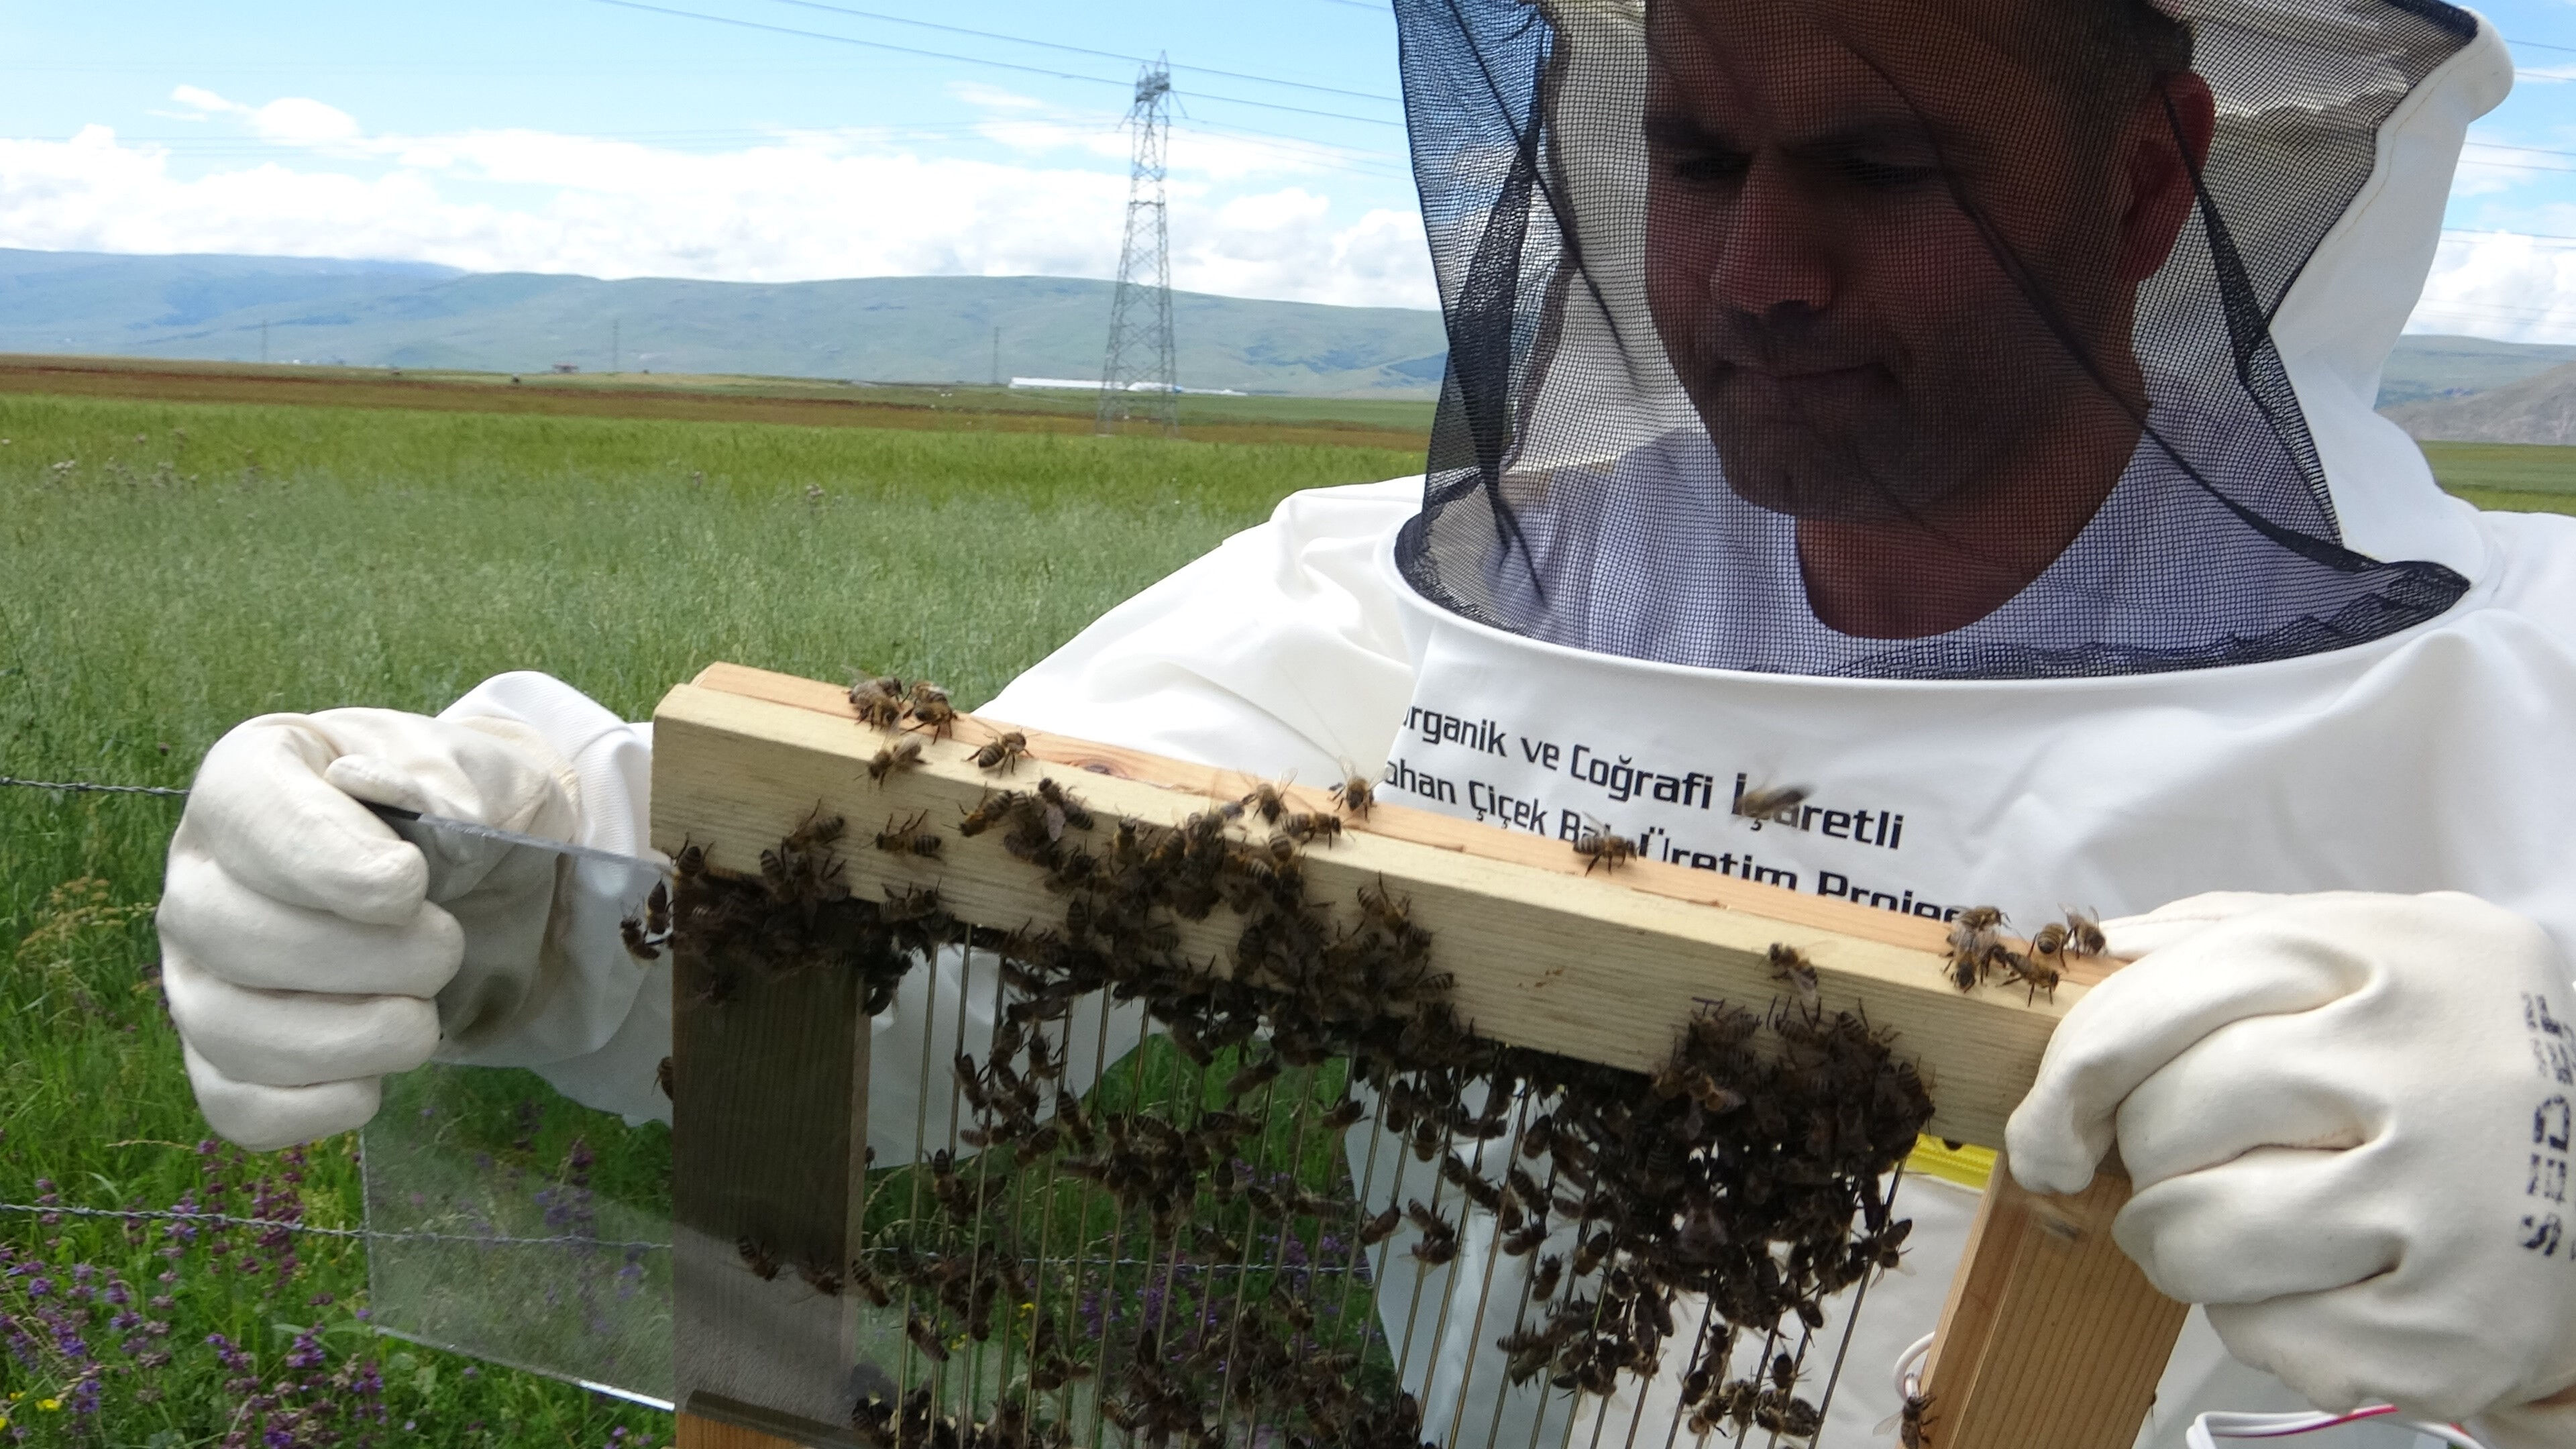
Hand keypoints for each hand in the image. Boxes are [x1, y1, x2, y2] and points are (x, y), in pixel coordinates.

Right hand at [158, 708, 578, 1149]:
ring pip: (227, 1028)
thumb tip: (375, 787)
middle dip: (362, 958)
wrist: (487, 881)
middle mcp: (202, 874)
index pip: (250, 813)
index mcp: (254, 776)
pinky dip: (314, 1107)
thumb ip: (442, 776)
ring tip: (421, 1017)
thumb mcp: (479, 769)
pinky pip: (235, 1104)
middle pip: (229, 933)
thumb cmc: (465, 809)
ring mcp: (200, 971)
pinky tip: (376, 1079)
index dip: (330, 862)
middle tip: (445, 947)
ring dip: (348, 1039)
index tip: (410, 886)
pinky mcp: (225, 1054)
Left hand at [2006, 891, 2575, 1441]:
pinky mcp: (2458, 1330)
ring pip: (2200, 1234)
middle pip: (2173, 1117)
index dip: (2074, 1069)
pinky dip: (2256, 1319)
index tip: (2048, 1124)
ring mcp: (2458, 1208)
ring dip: (2174, 1245)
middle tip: (2173, 1168)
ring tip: (2227, 1227)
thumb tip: (2085, 952)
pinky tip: (2314, 1282)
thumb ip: (2226, 937)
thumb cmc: (2453, 1061)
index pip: (2170, 997)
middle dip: (2137, 1157)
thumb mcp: (2372, 955)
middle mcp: (2440, 1073)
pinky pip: (2267, 1332)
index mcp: (2403, 958)